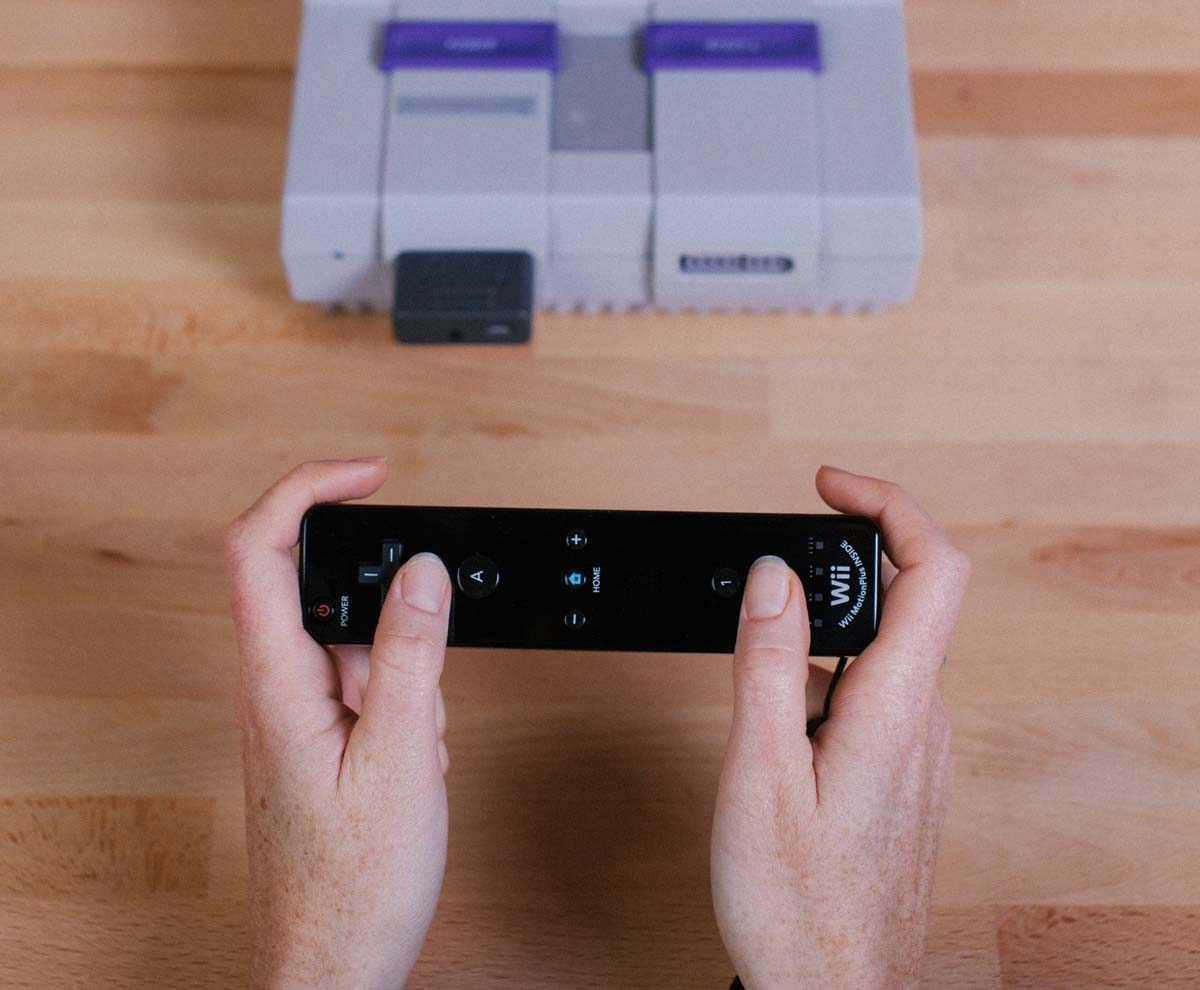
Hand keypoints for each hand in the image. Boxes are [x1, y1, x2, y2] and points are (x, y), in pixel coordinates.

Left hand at [225, 459, 451, 989]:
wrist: (332, 964)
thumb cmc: (353, 883)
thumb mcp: (401, 757)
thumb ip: (411, 654)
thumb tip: (422, 569)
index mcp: (275, 681)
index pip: (259, 546)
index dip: (308, 489)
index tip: (371, 474)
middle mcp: (273, 688)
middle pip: (324, 592)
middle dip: (393, 620)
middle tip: (423, 688)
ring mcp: (293, 714)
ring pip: (358, 646)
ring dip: (406, 681)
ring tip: (416, 752)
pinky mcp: (315, 737)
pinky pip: (365, 688)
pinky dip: (403, 711)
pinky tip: (410, 766)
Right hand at [711, 466, 970, 988]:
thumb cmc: (797, 906)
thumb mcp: (761, 773)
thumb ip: (767, 664)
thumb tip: (775, 576)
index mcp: (896, 709)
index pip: (932, 569)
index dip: (888, 507)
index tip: (830, 486)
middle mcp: (923, 723)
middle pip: (904, 602)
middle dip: (834, 573)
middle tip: (767, 581)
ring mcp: (918, 754)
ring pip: (878, 656)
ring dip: (817, 641)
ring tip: (758, 692)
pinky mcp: (903, 778)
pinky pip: (872, 699)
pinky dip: (823, 683)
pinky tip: (779, 735)